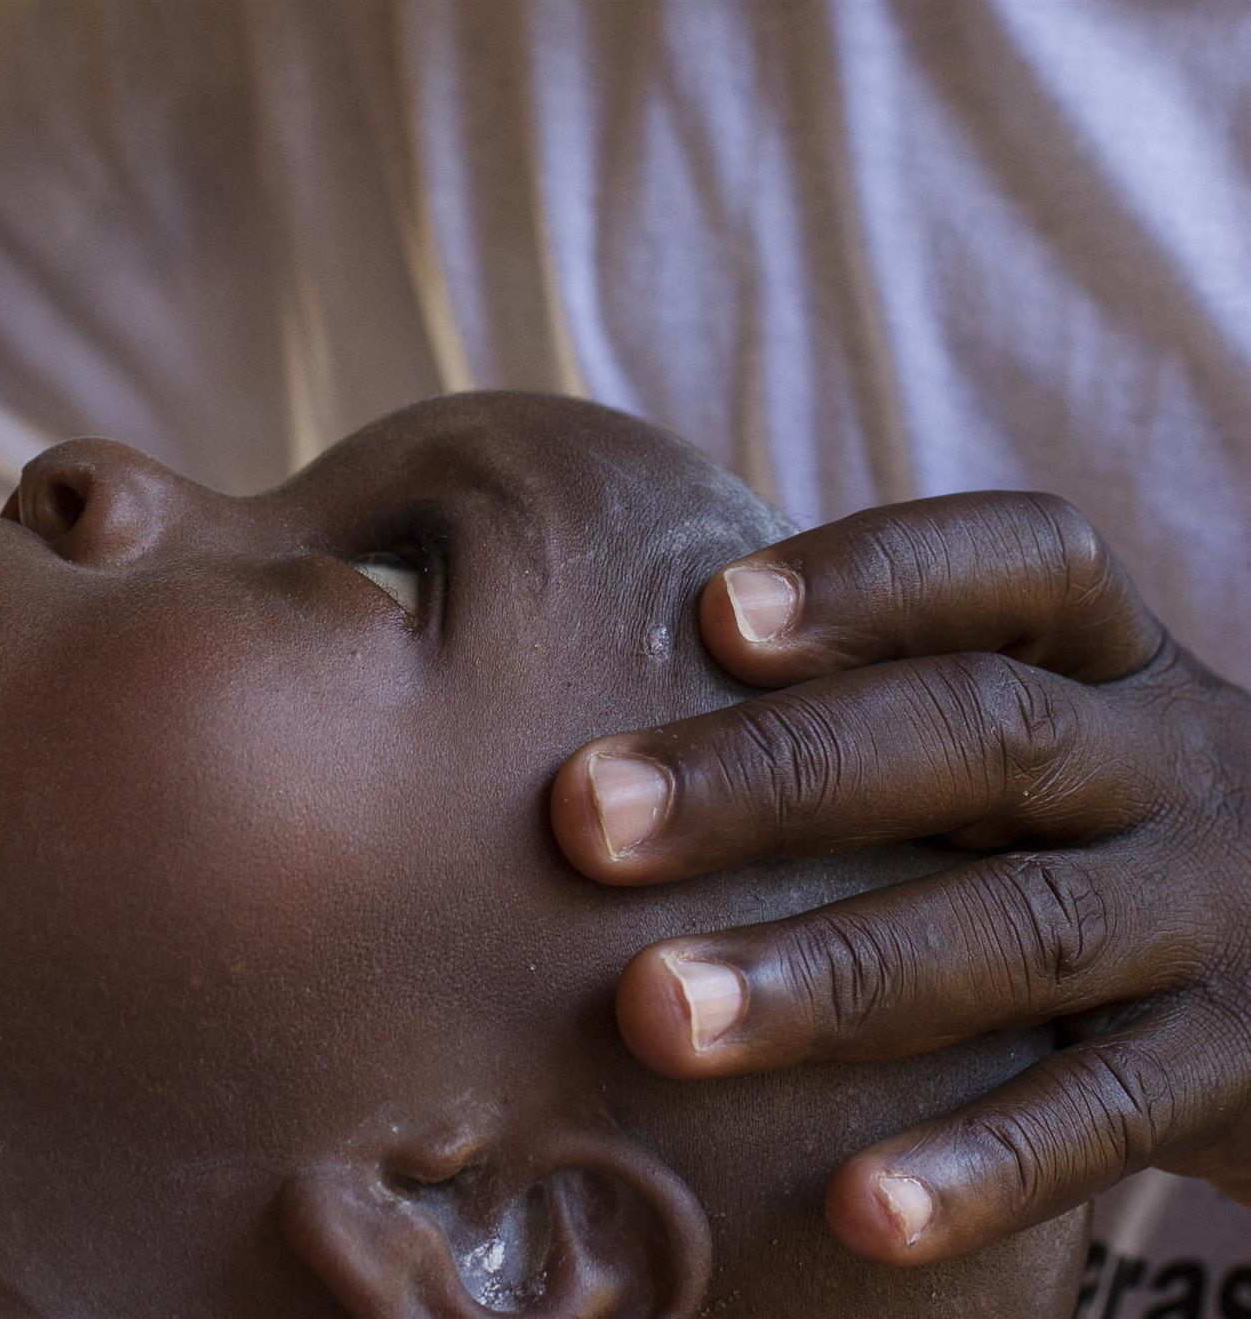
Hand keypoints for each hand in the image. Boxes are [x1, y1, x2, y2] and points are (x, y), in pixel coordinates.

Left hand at [550, 491, 1250, 1263]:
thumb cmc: (1096, 829)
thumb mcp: (1040, 740)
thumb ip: (879, 709)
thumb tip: (607, 729)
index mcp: (1113, 665)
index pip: (1022, 568)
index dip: (878, 578)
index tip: (718, 614)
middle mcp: (1170, 768)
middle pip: (982, 738)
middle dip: (776, 775)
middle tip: (588, 815)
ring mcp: (1211, 919)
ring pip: (1019, 933)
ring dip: (832, 973)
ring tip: (661, 1013)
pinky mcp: (1238, 1073)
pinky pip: (1108, 1118)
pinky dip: (983, 1161)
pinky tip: (857, 1206)